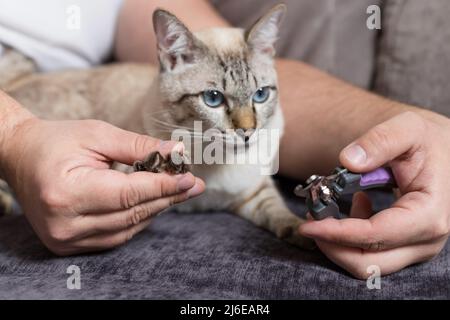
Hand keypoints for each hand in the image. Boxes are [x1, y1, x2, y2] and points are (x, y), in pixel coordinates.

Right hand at [1, 117, 203, 255]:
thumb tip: (175, 154)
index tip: (191, 179)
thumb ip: (138, 147)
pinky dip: (137, 220)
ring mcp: (65, 239)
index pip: (129, 194)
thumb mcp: (97, 135)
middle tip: (193, 185)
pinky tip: (150, 203)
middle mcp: (65, 223)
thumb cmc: (57, 141)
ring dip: (155, 209)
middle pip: (131, 213)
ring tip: (174, 190)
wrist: (20, 157)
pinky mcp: (68, 245)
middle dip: (167, 197)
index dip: (164, 186)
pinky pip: (116, 237)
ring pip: (128, 228)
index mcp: (66, 192)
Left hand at [299, 112, 449, 278]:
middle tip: (311, 218)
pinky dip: (351, 238)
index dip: (337, 233)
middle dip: (332, 245)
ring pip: (367, 264)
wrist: (444, 153)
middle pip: (368, 263)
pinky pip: (372, 255)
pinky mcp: (407, 246)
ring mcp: (417, 247)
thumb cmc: (427, 141)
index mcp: (429, 213)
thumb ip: (380, 140)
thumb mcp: (407, 129)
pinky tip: (355, 207)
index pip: (375, 236)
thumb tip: (349, 161)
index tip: (308, 224)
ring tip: (330, 210)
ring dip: (339, 243)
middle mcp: (426, 239)